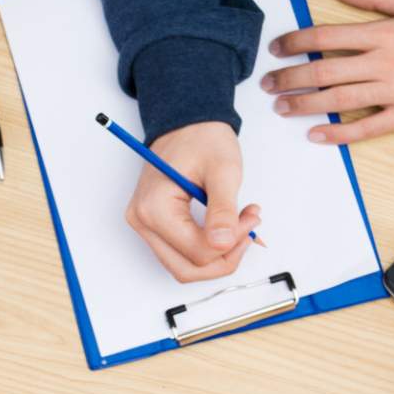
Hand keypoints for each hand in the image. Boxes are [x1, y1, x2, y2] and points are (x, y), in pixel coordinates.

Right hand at [125, 122, 259, 283]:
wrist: (187, 123)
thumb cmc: (202, 139)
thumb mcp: (223, 171)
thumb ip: (223, 210)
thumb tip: (223, 244)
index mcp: (154, 207)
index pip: (197, 251)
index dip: (232, 241)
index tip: (251, 216)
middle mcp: (142, 221)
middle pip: (187, 269)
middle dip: (225, 257)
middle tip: (248, 228)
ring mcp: (145, 226)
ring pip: (184, 267)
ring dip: (217, 256)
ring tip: (240, 226)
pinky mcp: (154, 226)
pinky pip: (182, 254)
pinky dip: (208, 249)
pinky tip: (226, 228)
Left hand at [261, 0, 393, 143]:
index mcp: (385, 32)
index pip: (325, 36)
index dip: (295, 42)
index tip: (276, 48)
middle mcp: (384, 63)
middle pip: (323, 71)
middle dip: (289, 77)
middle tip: (267, 83)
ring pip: (337, 101)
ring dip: (304, 105)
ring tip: (282, 108)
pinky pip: (366, 129)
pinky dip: (339, 134)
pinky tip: (318, 136)